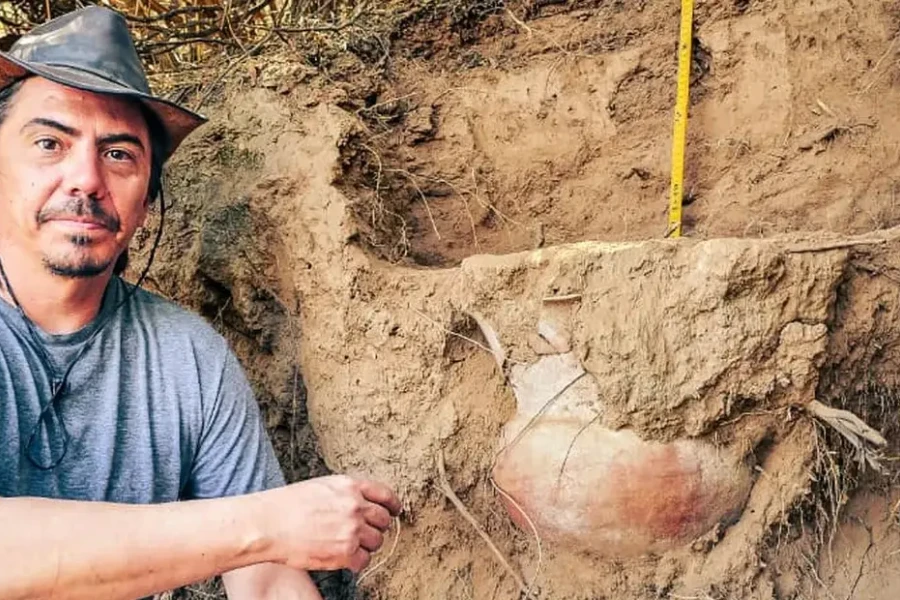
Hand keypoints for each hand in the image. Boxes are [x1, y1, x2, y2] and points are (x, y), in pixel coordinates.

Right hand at [259, 475, 400, 572]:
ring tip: (347, 545)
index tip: (394, 511)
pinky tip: (342, 557)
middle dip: (377, 527)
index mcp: (350, 486)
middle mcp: (355, 506)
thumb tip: (361, 503)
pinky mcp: (345, 552)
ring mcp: (352, 529)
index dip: (392, 505)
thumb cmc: (287, 505)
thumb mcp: (322, 486)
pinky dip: (356, 561)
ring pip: (377, 541)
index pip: (385, 494)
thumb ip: (345, 493)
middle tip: (364, 533)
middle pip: (384, 520)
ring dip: (366, 545)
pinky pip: (364, 560)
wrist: (268, 523)